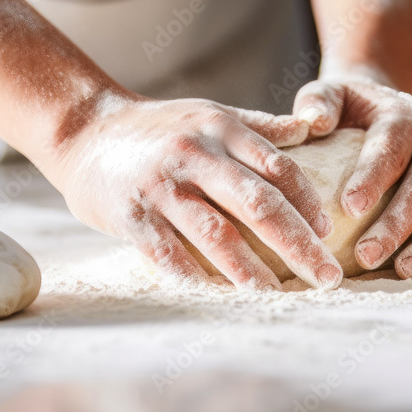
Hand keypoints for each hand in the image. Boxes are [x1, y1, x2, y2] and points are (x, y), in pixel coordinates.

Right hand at [51, 97, 342, 290]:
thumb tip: (314, 127)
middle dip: (297, 243)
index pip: (277, 166)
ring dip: (251, 270)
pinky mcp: (131, 215)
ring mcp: (162, 186)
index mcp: (221, 128)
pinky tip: (219, 298)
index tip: (328, 230)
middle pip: (258, 203)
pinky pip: (168, 254)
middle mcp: (195, 154)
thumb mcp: (210, 113)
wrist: (83, 131)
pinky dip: (195, 278)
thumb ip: (261, 126)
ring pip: (216, 234)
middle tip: (327, 276)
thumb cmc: (158, 126)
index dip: (307, 201)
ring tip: (278, 294)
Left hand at [293, 75, 411, 278]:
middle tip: (368, 254)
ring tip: (405, 271)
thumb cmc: (350, 107)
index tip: (350, 207)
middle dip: (399, 222)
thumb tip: (313, 122)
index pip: (391, 148)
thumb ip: (318, 102)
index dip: (372, 177)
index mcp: (405, 117)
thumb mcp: (332, 93)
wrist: (387, 106)